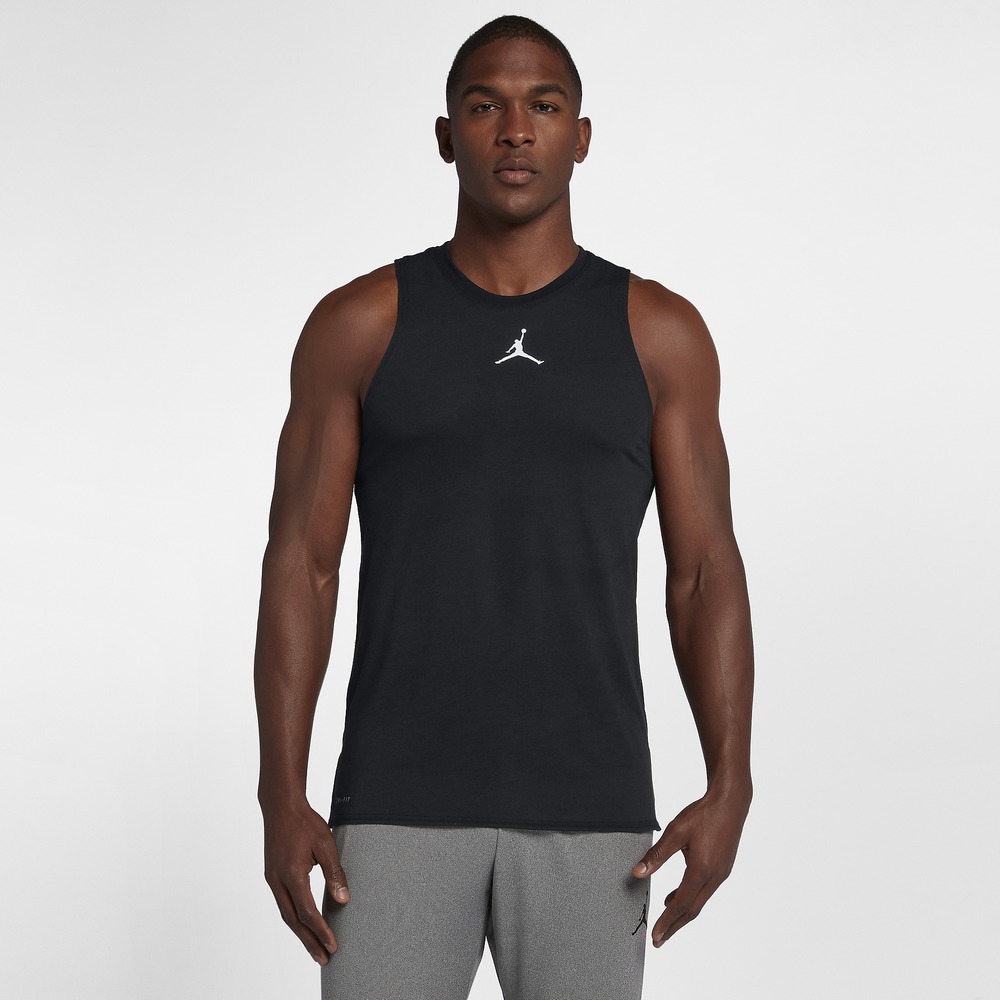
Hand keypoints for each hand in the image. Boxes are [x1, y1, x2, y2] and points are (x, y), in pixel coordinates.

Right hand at [261, 800, 350, 964]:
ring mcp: (272, 879)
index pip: (308, 912)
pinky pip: (283, 904)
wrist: (280, 805)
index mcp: (292, 874)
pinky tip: (303, 925)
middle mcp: (278, 881)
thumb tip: (344, 900)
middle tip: (324, 960)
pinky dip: (294, 919)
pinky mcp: (272, 875)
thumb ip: (335, 873)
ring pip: (286, 915)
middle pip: (294, 921)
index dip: (321, 931)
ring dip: (300, 934)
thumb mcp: (326, 844)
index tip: (334, 946)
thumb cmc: (305, 822)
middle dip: (309, 942)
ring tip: (315, 950)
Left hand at [631, 787, 750, 946]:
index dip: (666, 921)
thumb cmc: (703, 814)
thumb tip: (638, 873)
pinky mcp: (723, 868)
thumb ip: (656, 854)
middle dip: (674, 926)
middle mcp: (714, 877)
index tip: (656, 936)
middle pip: (692, 910)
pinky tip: (678, 894)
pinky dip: (690, 898)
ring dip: (682, 913)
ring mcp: (721, 874)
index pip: (680, 904)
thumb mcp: (675, 832)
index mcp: (701, 870)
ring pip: (699, 901)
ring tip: (667, 921)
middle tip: (659, 940)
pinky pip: (704, 890)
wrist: (730, 802)